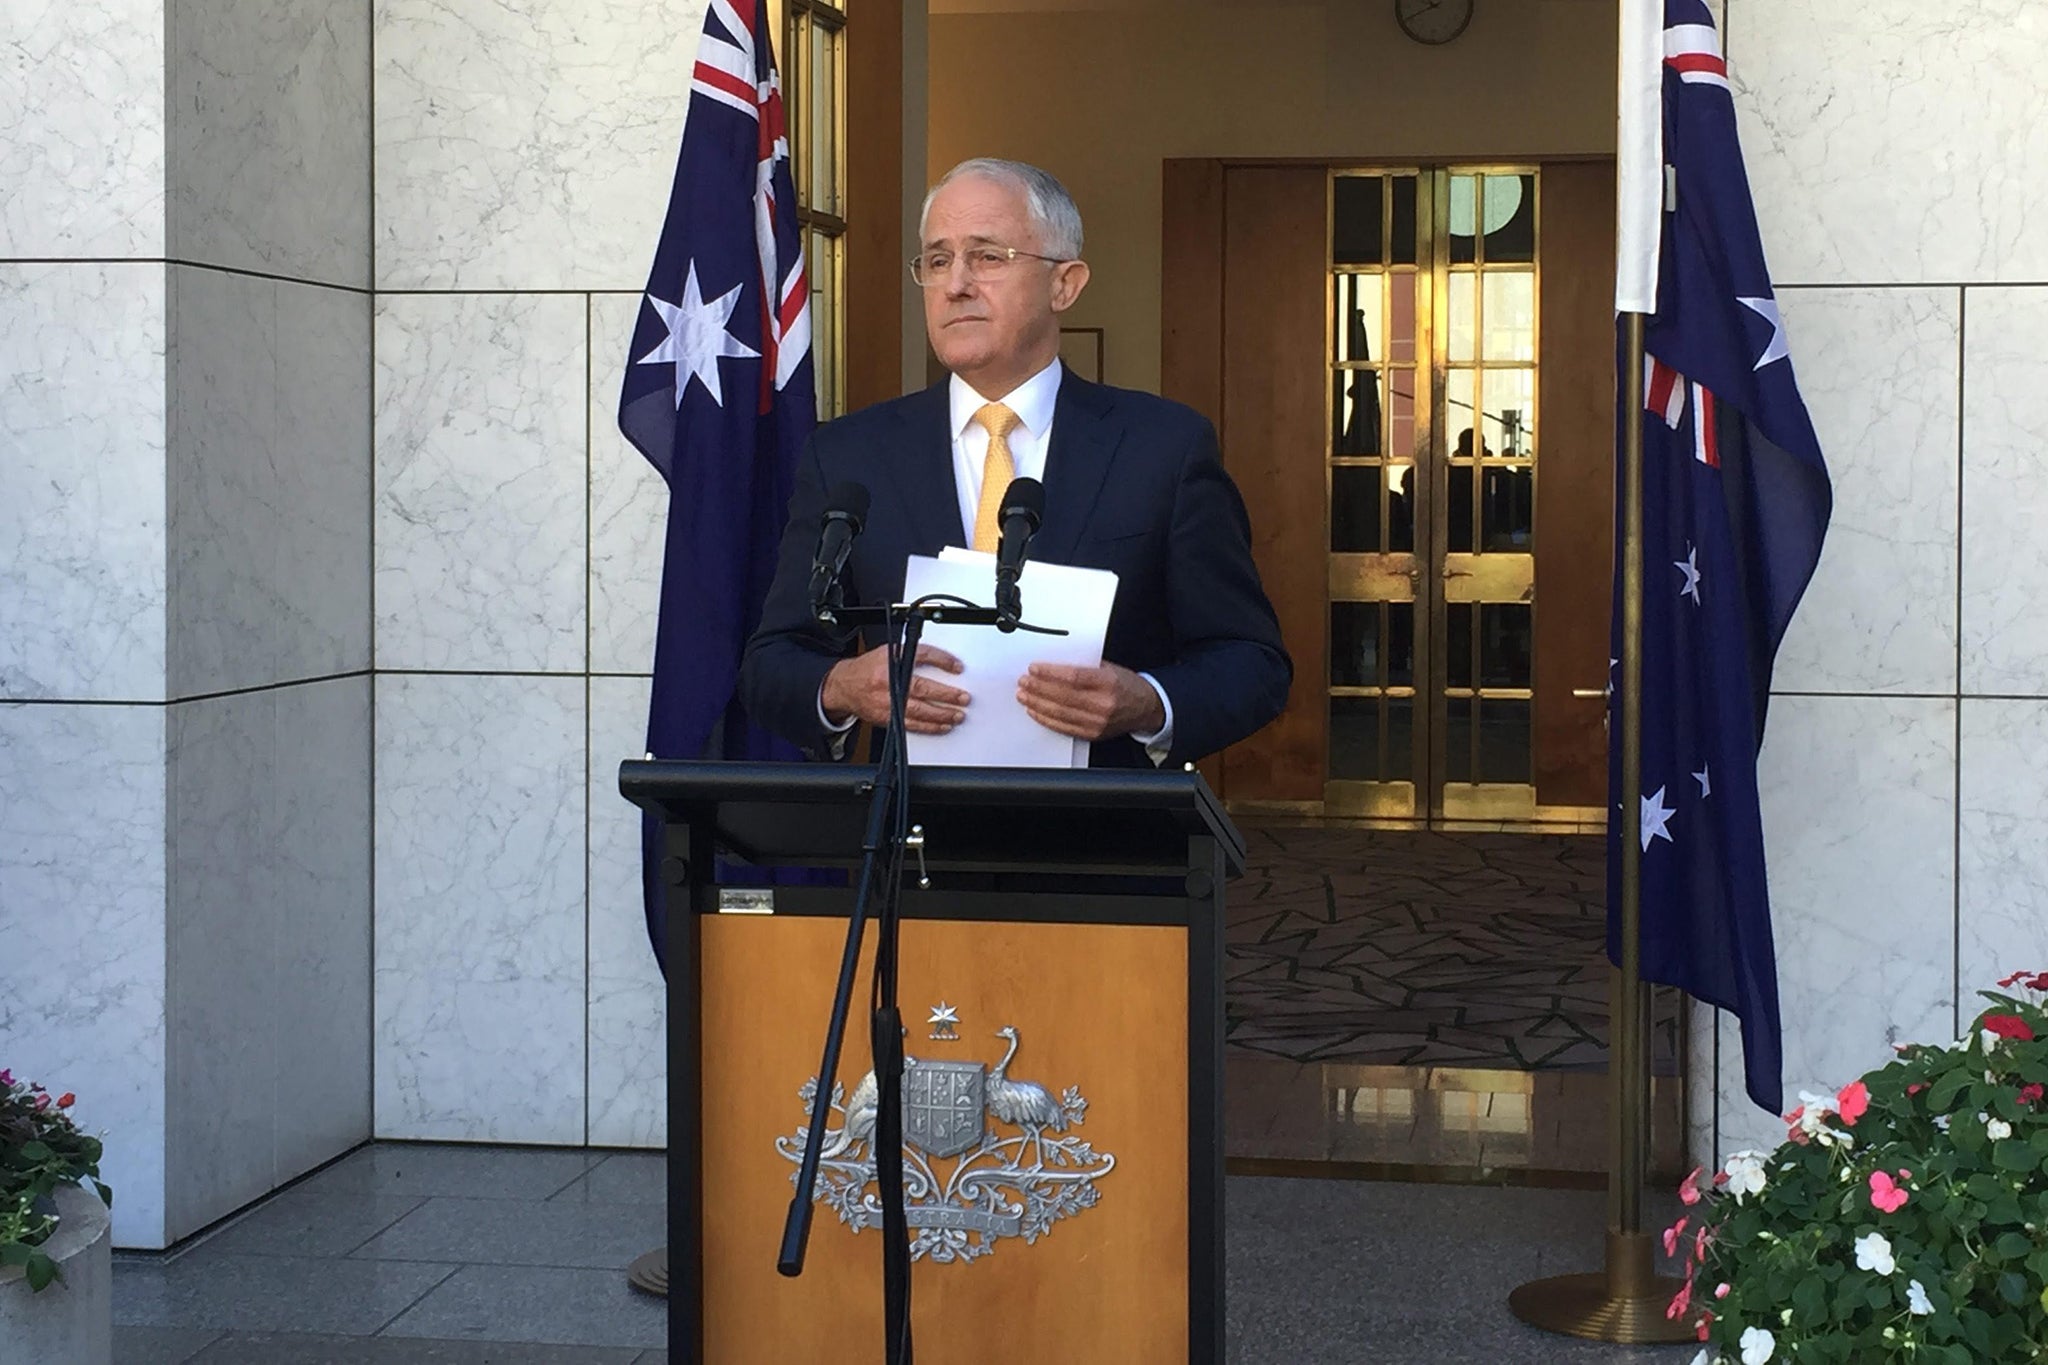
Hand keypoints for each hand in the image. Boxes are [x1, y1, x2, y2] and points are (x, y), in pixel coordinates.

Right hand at [821, 644, 968, 734]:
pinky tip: (942, 726)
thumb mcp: (889, 653)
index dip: (942, 660)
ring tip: (957, 715)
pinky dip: (929, 727)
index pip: (921, 656)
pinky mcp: (887, 718)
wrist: (845, 687)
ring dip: (941, 714)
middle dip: (946, 694)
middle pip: (922, 688)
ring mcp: (888, 702)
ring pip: (919, 710)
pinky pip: (912, 725)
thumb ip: (912, 655)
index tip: (957, 667)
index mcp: (890, 661)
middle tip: (963, 697)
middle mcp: (889, 682)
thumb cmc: (868, 669)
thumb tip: (942, 660)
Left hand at [1016, 662, 1163, 742]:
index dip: (1050, 673)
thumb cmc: (1125, 686)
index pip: (1074, 677)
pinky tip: (1035, 711)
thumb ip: (1084, 666)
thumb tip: (1054, 665)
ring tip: (1024, 695)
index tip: (1035, 668)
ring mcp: (1097, 722)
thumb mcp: (1109, 668)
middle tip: (1024, 682)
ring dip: (1037, 704)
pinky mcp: (1092, 734)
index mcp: (1108, 683)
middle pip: (1063, 696)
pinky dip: (1046, 719)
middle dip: (1039, 688)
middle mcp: (1103, 704)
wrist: (1145, 708)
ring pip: (1060, 713)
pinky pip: (1063, 727)